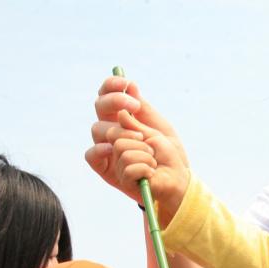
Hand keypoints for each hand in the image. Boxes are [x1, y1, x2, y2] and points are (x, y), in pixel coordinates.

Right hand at [85, 76, 186, 199]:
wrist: (176, 182)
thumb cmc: (168, 155)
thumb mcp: (159, 128)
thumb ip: (143, 110)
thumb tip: (130, 86)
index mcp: (122, 119)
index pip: (107, 95)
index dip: (112, 86)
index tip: (126, 83)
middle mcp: (111, 132)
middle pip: (99, 107)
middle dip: (117, 101)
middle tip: (135, 107)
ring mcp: (106, 151)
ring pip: (103, 132)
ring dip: (131, 141)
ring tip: (150, 154)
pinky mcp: (105, 170)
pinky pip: (93, 156)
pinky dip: (107, 153)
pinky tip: (119, 153)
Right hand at [105, 109, 189, 222]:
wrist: (177, 177)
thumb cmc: (166, 155)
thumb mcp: (152, 133)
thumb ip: (134, 124)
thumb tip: (120, 112)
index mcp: (119, 132)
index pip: (103, 110)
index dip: (115, 102)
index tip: (135, 105)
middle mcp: (113, 147)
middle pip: (110, 132)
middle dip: (136, 137)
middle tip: (150, 148)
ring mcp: (116, 164)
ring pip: (120, 149)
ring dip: (145, 155)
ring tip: (153, 162)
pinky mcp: (122, 180)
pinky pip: (128, 168)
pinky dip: (145, 169)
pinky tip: (150, 173)